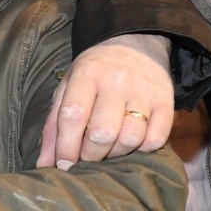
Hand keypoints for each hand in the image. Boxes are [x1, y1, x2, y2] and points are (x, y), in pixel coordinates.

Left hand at [37, 34, 173, 168]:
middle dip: (90, 154)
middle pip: (103, 133)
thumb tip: (44, 164)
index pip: (73, 116)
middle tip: (86, 156)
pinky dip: (141, 149)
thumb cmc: (93, 74)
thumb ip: (54, 126)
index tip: (63, 164)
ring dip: (115, 153)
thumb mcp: (67, 89)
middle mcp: (116, 82)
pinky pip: (155, 139)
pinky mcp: (166, 102)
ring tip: (107, 148)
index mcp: (87, 75)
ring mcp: (144, 92)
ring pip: (130, 139)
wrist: (135, 46)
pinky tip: (131, 142)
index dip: (66, 146)